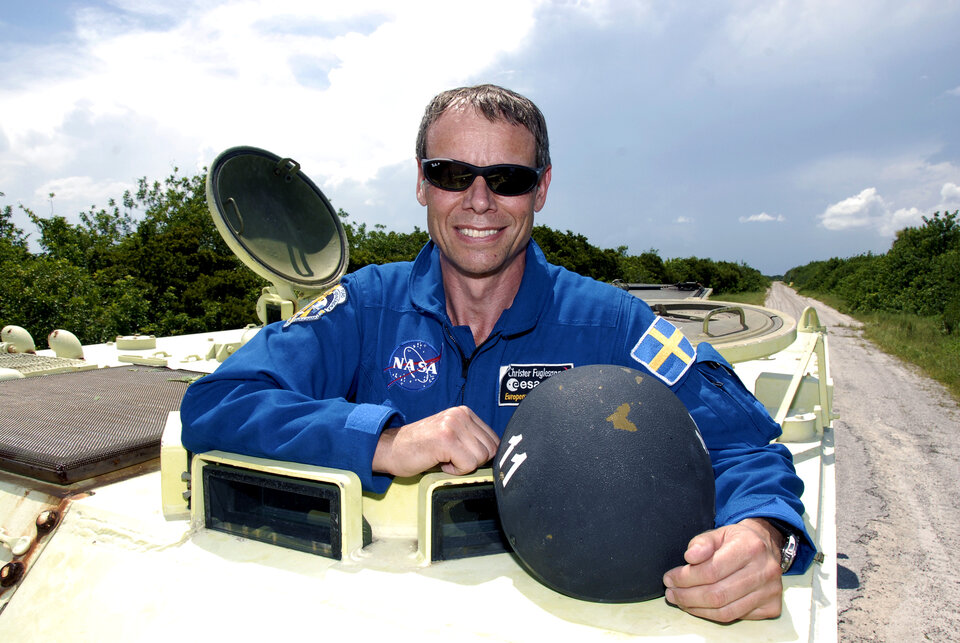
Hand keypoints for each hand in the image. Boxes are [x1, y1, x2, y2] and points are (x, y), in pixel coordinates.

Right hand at [372, 406, 498, 477]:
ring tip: (444, 458)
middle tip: (451, 458)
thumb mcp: (450, 435)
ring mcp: (453, 425)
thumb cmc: (419, 447)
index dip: (480, 455)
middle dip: (473, 461)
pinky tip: (440, 462)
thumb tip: (497, 456)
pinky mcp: (446, 439)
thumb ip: (471, 439)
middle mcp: (460, 415)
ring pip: (481, 458)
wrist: (390, 449)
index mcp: (464, 412)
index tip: (460, 455)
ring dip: (463, 466)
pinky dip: (455, 470)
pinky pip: (468, 464)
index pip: (494, 440)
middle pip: (491, 449)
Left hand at [662, 518, 784, 622]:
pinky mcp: (772, 606)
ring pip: (726, 611)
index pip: (712, 570)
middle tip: (671, 593)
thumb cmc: (737, 540)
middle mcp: (764, 571)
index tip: (669, 578)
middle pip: (718, 594)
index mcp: (750, 547)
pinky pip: (737, 617)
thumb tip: (690, 557)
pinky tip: (700, 607)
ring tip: (681, 601)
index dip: (686, 578)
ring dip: (697, 609)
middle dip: (688, 596)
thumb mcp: (717, 533)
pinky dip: (713, 615)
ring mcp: (771, 591)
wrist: (765, 545)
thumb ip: (701, 542)